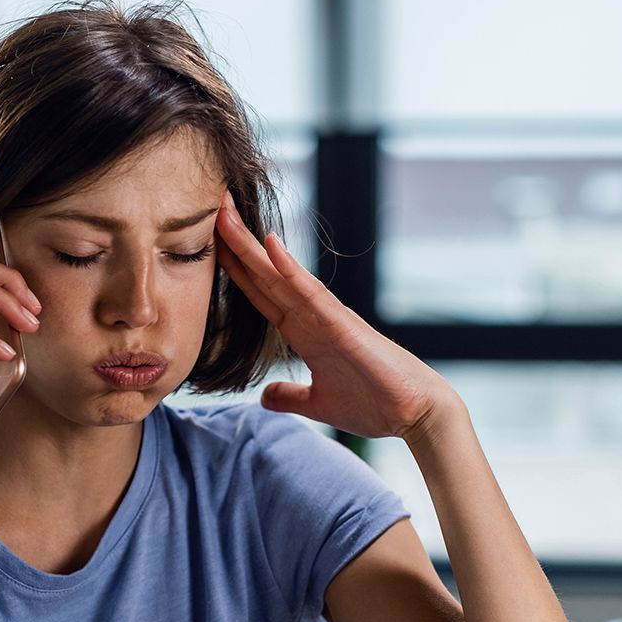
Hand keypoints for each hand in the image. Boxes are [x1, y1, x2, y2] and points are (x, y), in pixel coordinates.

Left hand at [214, 190, 461, 439]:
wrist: (414, 414)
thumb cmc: (374, 404)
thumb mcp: (318, 404)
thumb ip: (291, 397)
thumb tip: (265, 397)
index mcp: (303, 333)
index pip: (260, 294)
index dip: (234, 270)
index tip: (207, 245)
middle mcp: (311, 317)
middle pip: (264, 274)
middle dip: (236, 244)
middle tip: (209, 207)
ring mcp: (326, 317)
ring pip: (280, 274)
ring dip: (251, 245)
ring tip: (225, 213)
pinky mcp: (342, 325)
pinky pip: (310, 292)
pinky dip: (289, 268)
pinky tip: (268, 245)